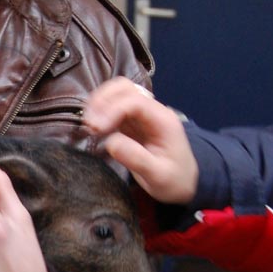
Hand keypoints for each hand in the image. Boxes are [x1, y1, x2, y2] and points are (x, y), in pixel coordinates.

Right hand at [83, 77, 198, 204]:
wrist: (184, 183)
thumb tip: (111, 143)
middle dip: (103, 100)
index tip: (96, 129)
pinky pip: (113, 106)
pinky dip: (100, 111)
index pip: (135, 102)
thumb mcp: (158, 176)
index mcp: (163, 120)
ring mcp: (141, 115)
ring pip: (117, 93)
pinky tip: (94, 126)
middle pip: (125, 88)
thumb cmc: (174, 180)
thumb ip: (137, 159)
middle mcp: (153, 111)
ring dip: (99, 103)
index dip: (112, 110)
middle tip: (89, 123)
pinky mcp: (131, 122)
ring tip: (89, 124)